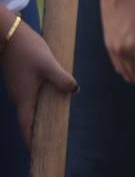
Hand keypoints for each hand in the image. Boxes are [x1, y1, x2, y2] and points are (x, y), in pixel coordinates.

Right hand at [1, 19, 77, 144]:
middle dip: (38, 130)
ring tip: (55, 119)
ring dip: (39, 114)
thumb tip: (75, 91)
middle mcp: (19, 96)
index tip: (39, 150)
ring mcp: (18, 88)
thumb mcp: (49, 64)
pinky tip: (51, 96)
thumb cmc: (28, 49)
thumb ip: (62, 78)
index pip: (26, 126)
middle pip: (28, 119)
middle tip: (51, 137)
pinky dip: (39, 101)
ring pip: (29, 106)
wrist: (9, 33)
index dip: (32, 140)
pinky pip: (29, 96)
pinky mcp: (20, 79)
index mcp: (24, 98)